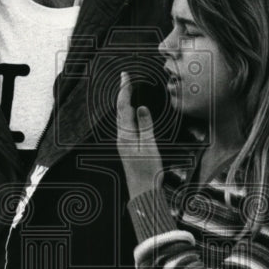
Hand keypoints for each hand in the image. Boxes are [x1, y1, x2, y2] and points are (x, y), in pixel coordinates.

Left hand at [116, 71, 162, 198]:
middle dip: (122, 92)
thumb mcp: (149, 147)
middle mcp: (121, 137)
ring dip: (123, 101)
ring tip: (127, 89)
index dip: (124, 90)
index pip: (123, 107)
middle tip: (125, 77)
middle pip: (119, 109)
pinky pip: (125, 124)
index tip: (125, 76)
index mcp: (126, 135)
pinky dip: (126, 112)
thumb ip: (145, 126)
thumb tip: (141, 108)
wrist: (142, 191)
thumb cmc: (148, 172)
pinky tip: (130, 111)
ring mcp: (123, 142)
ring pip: (121, 117)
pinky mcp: (127, 147)